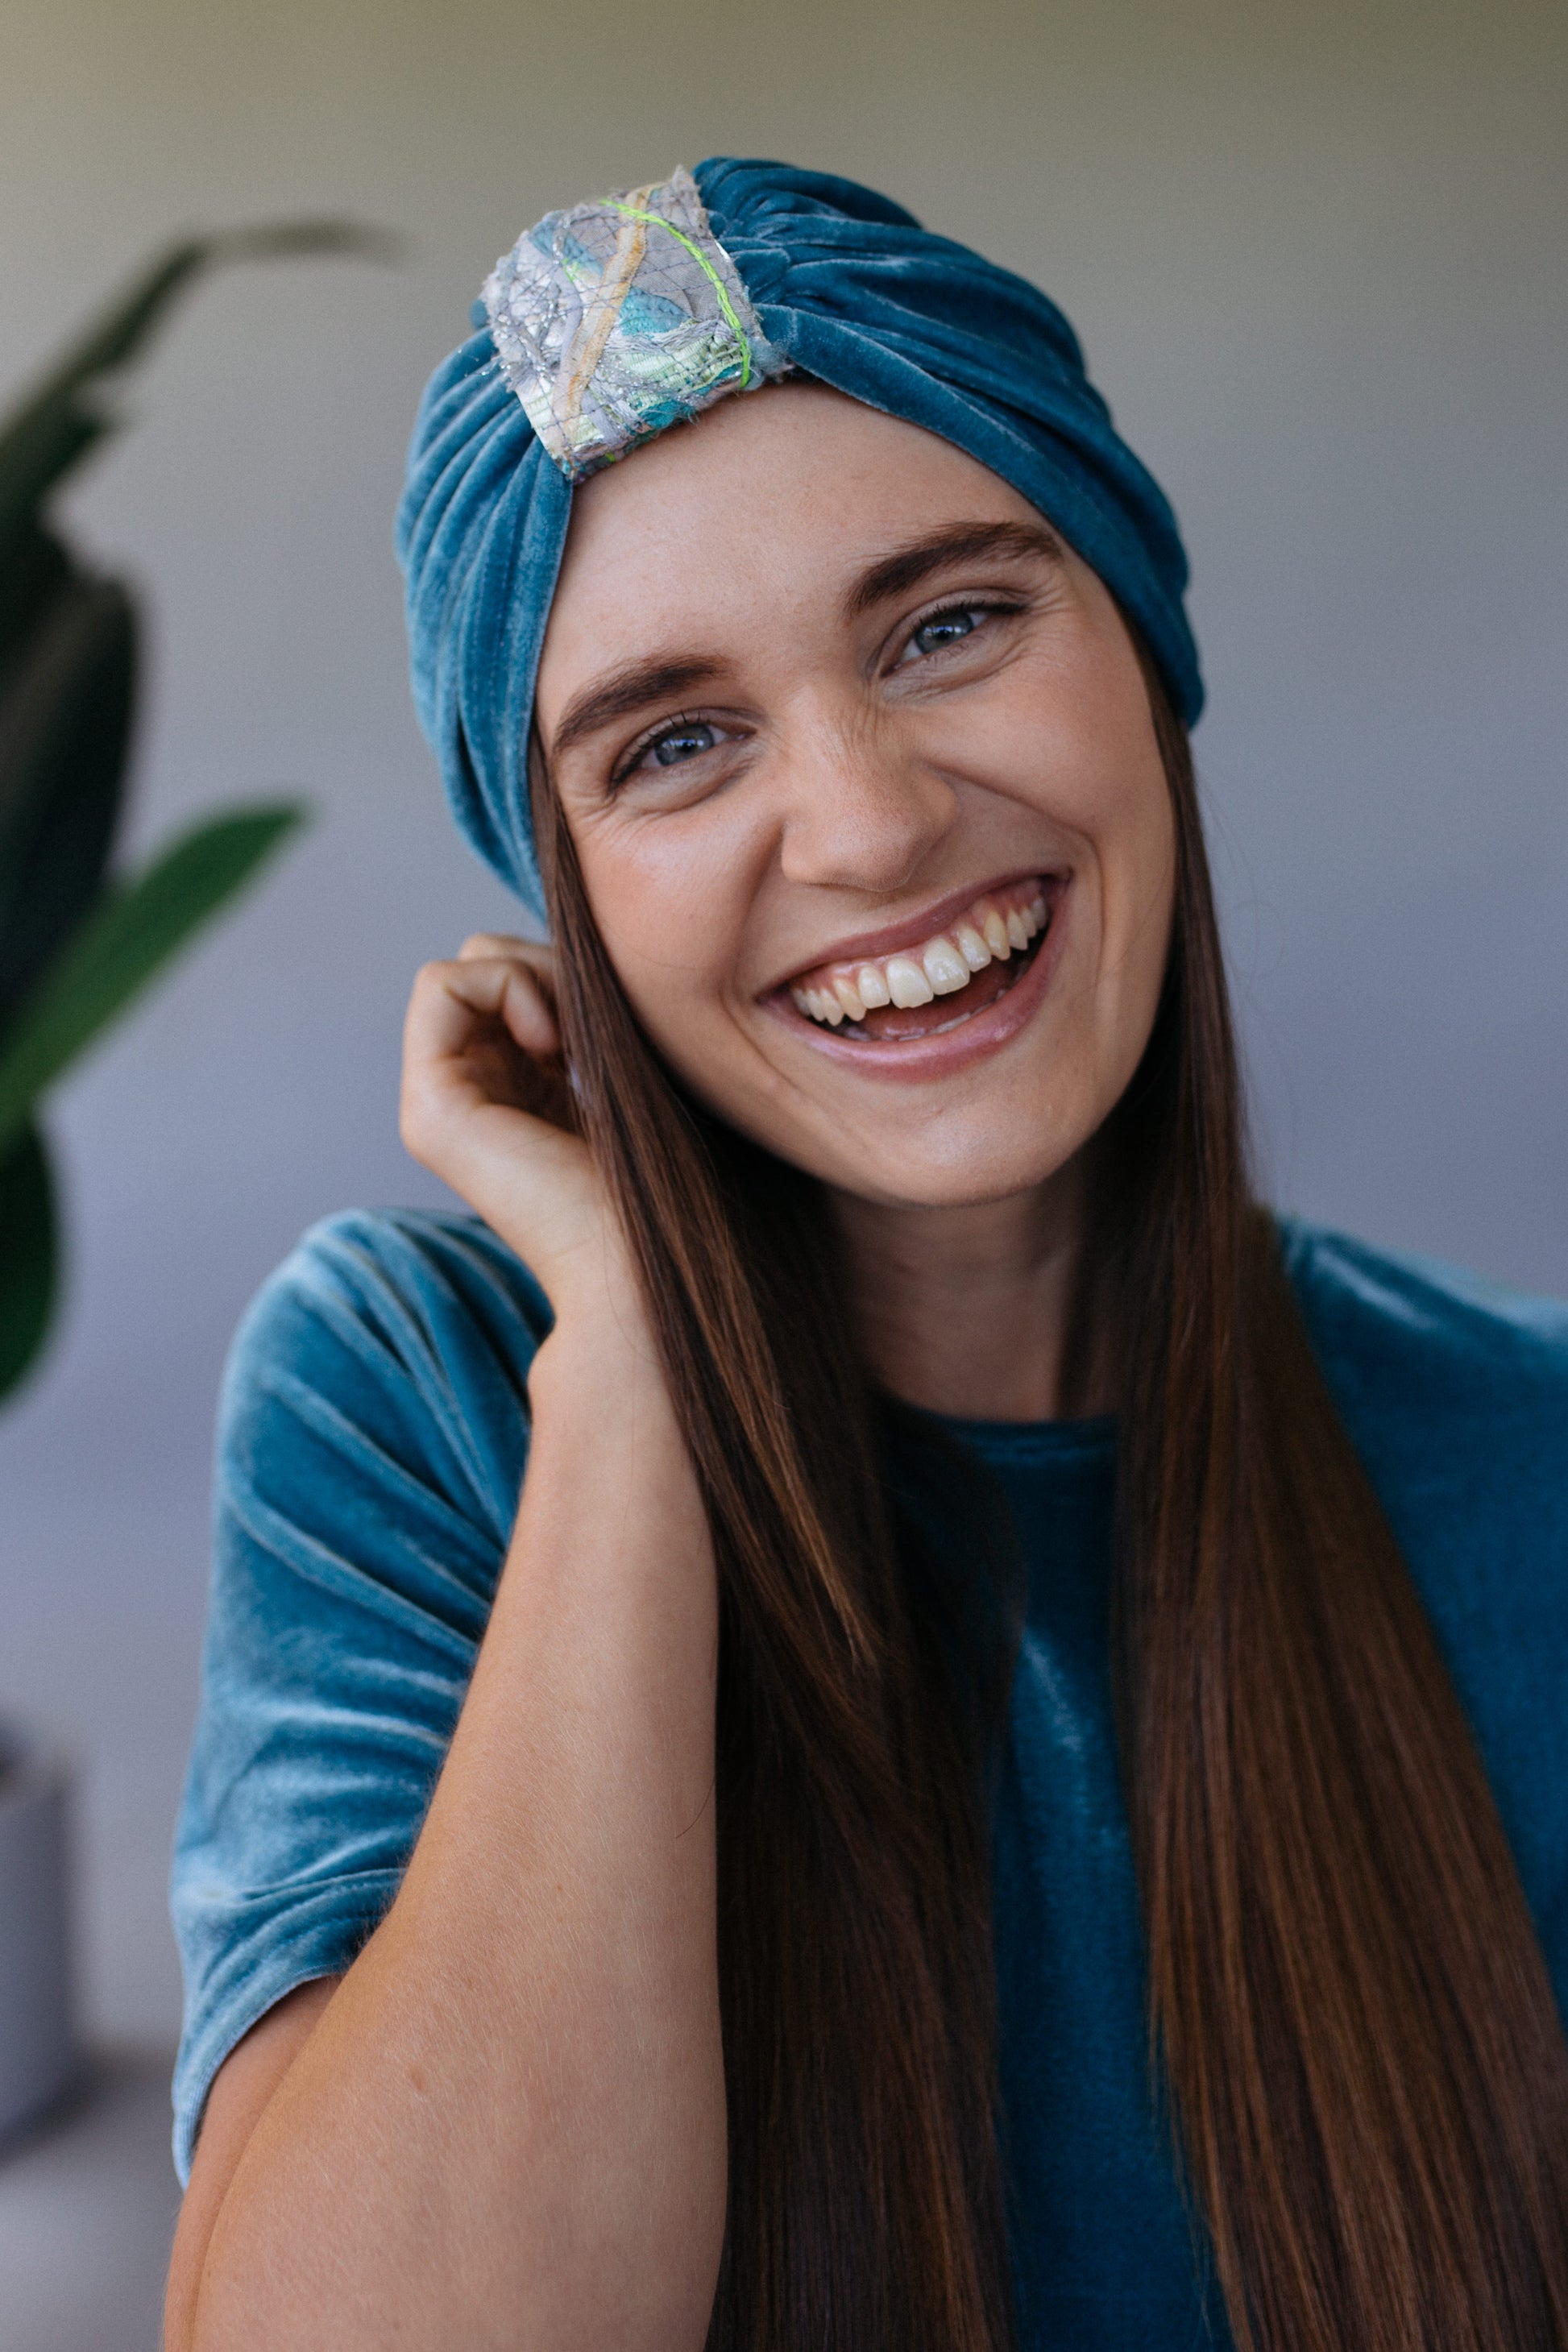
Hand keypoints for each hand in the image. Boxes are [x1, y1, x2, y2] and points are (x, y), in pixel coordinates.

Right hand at [400, 934, 633, 1322]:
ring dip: (532, 970)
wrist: (647, 1268)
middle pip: (487, 960)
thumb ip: (596, 1015)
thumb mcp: (630, 1073)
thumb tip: (591, 945)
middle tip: (593, 1022)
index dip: (566, 970)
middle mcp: (469, 1095)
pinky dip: (505, 985)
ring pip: (464, 965)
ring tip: (573, 1036)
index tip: (618, 1019)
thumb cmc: (663, 1183)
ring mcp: (439, 1104)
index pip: (516, 977)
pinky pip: (441, 983)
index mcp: (515, 1090)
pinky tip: (551, 1042)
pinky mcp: (429, 1108)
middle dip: (547, 962)